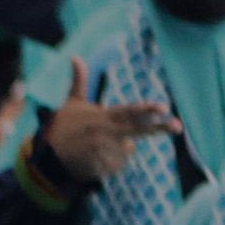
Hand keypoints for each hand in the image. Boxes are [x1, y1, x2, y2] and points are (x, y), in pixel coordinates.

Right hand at [39, 63, 174, 188]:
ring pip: (126, 153)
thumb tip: (75, 56)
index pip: (128, 111)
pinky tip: (94, 161)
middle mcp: (105, 132)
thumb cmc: (62, 128)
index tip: (163, 106)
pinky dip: (109, 166)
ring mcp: (103, 151)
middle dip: (159, 128)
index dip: (146, 109)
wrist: (46, 158)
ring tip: (97, 149)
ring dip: (117, 152)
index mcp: (102, 116)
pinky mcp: (99, 167)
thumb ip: (79, 81)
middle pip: (138, 130)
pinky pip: (116, 167)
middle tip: (178, 126)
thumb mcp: (71, 104)